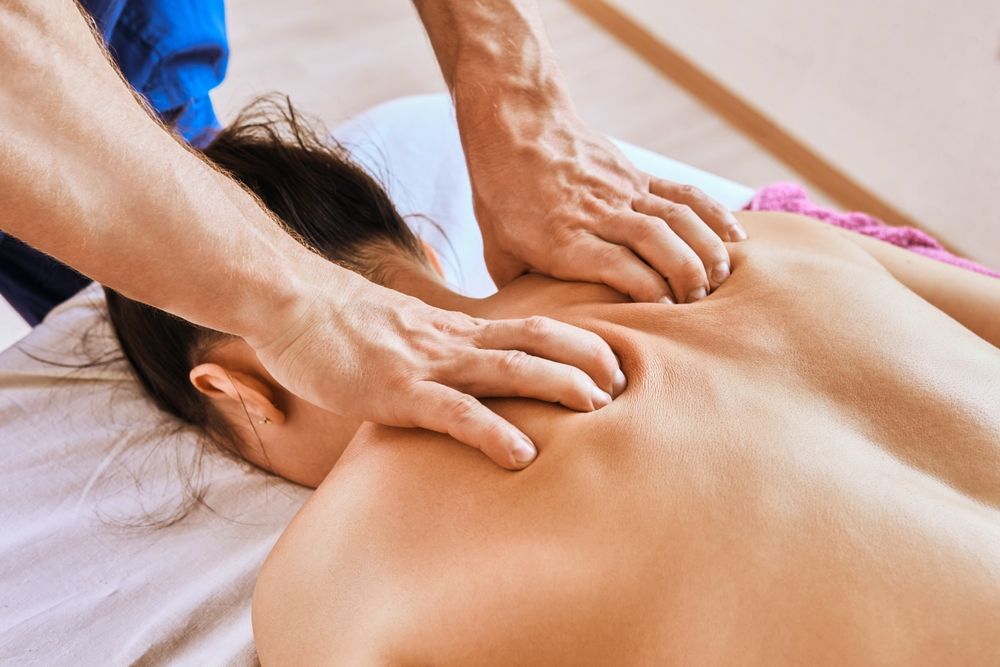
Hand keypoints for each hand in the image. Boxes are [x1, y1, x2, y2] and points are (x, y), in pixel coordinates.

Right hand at [249, 269, 623, 469]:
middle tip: (624, 389)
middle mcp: (454, 342)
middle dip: (588, 361)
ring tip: (597, 408)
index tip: (614, 366)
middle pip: (538, 340)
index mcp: (460, 331)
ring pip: (509, 368)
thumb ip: (444, 354)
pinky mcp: (396, 391)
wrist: (293, 304)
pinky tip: (522, 456)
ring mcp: (427, 364)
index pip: (536, 326)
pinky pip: (454, 412)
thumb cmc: (349, 326)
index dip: (581, 343)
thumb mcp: (409, 336)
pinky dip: (493, 432)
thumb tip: (472, 380)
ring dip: (558, 384)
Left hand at [464, 108, 746, 302]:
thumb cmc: (502, 195)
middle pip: (656, 241)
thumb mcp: (497, 249)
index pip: (617, 265)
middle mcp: (598, 213)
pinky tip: (738, 237)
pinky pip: (683, 194)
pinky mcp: (637, 175)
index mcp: (562, 238)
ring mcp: (622, 191)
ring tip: (720, 279)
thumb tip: (539, 330)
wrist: (516, 125)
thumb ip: (521, 290)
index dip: (648, 291)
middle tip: (699, 303)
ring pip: (676, 218)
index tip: (666, 314)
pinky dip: (714, 214)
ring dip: (705, 248)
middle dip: (685, 275)